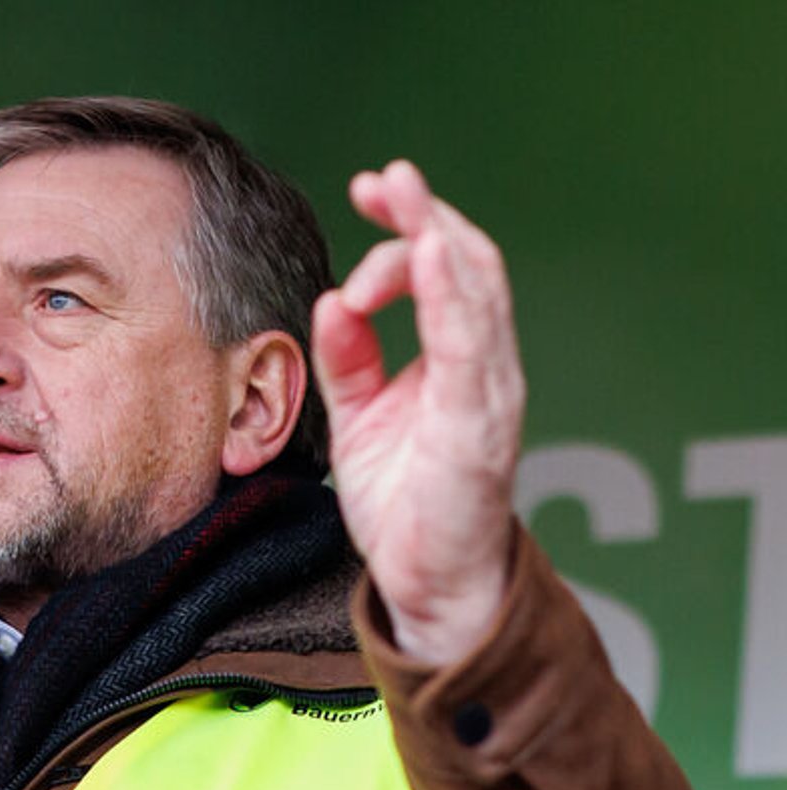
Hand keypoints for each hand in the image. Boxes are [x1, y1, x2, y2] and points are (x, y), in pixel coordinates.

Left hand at [312, 161, 522, 665]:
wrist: (428, 582)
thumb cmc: (404, 502)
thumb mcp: (359, 417)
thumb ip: (349, 359)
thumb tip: (330, 300)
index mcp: (457, 361)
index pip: (444, 271)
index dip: (408, 226)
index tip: (366, 193)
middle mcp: (482, 368)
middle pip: (468, 265)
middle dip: (425, 214)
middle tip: (383, 179)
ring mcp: (487, 395)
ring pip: (476, 294)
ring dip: (437, 237)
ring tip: (403, 197)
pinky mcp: (477, 429)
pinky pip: (470, 351)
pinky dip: (451, 298)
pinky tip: (429, 259)